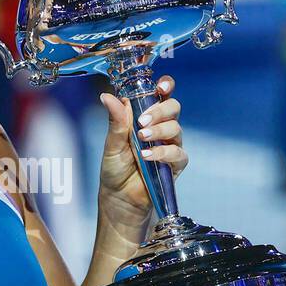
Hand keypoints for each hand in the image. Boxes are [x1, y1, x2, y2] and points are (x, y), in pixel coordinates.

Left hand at [96, 75, 188, 248]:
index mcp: (144, 116)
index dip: (165, 85)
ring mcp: (169, 144)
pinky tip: (148, 157)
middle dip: (160, 110)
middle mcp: (160, 127)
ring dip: (159, 131)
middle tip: (142, 121)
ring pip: (176, 128)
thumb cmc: (114, 171)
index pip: (160, 95)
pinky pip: (178, 152)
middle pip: (173, 107)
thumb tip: (107, 95)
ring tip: (142, 140)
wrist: (119, 200)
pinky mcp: (175, 164)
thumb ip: (115, 121)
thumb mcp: (111, 144)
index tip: (161, 86)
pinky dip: (163, 152)